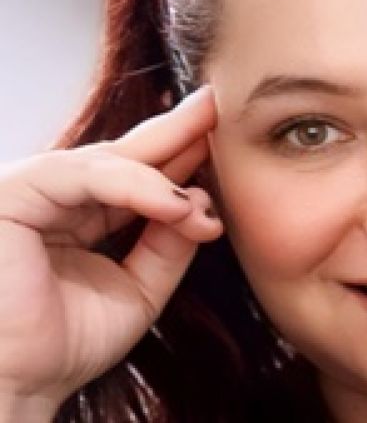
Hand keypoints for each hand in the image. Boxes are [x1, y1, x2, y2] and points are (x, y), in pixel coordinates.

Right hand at [0, 86, 221, 417]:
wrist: (17, 385)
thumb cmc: (63, 344)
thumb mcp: (140, 288)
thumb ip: (170, 245)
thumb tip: (201, 205)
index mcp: (82, 216)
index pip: (138, 175)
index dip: (179, 153)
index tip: (220, 134)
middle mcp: (56, 198)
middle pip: (124, 155)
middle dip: (174, 131)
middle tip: (215, 106)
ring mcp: (33, 192)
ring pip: (108, 162)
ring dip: (164, 169)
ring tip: (206, 171)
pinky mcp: (15, 194)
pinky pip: (83, 176)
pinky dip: (134, 186)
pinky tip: (174, 203)